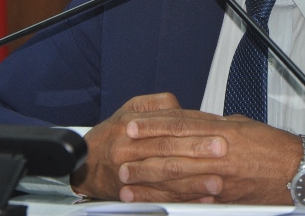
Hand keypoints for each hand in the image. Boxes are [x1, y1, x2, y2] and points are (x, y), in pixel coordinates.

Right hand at [70, 93, 226, 200]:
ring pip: (164, 177)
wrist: (81, 164)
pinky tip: (200, 200)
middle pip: (168, 150)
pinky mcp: (131, 194)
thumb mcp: (129, 110)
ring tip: (217, 181)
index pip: (168, 125)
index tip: (218, 130)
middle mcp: (129, 149)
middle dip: (197, 151)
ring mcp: (129, 174)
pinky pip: (159, 199)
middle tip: (222, 151)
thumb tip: (181, 106)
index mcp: (131, 125)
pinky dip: (181, 200)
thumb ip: (156, 105)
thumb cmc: (111, 134)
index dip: (194, 128)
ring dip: (193, 181)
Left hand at [120, 113, 303, 204]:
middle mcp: (219, 155)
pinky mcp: (224, 198)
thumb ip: (213, 125)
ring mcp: (221, 179)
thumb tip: (190, 123)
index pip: (180, 126)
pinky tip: (154, 200)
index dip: (153, 126)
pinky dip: (170, 199)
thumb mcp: (241, 125)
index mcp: (222, 132)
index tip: (133, 126)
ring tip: (126, 181)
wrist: (297, 170)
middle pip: (173, 153)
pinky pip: (192, 199)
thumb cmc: (273, 147)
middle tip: (120, 156)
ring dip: (149, 180)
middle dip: (143, 155)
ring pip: (177, 178)